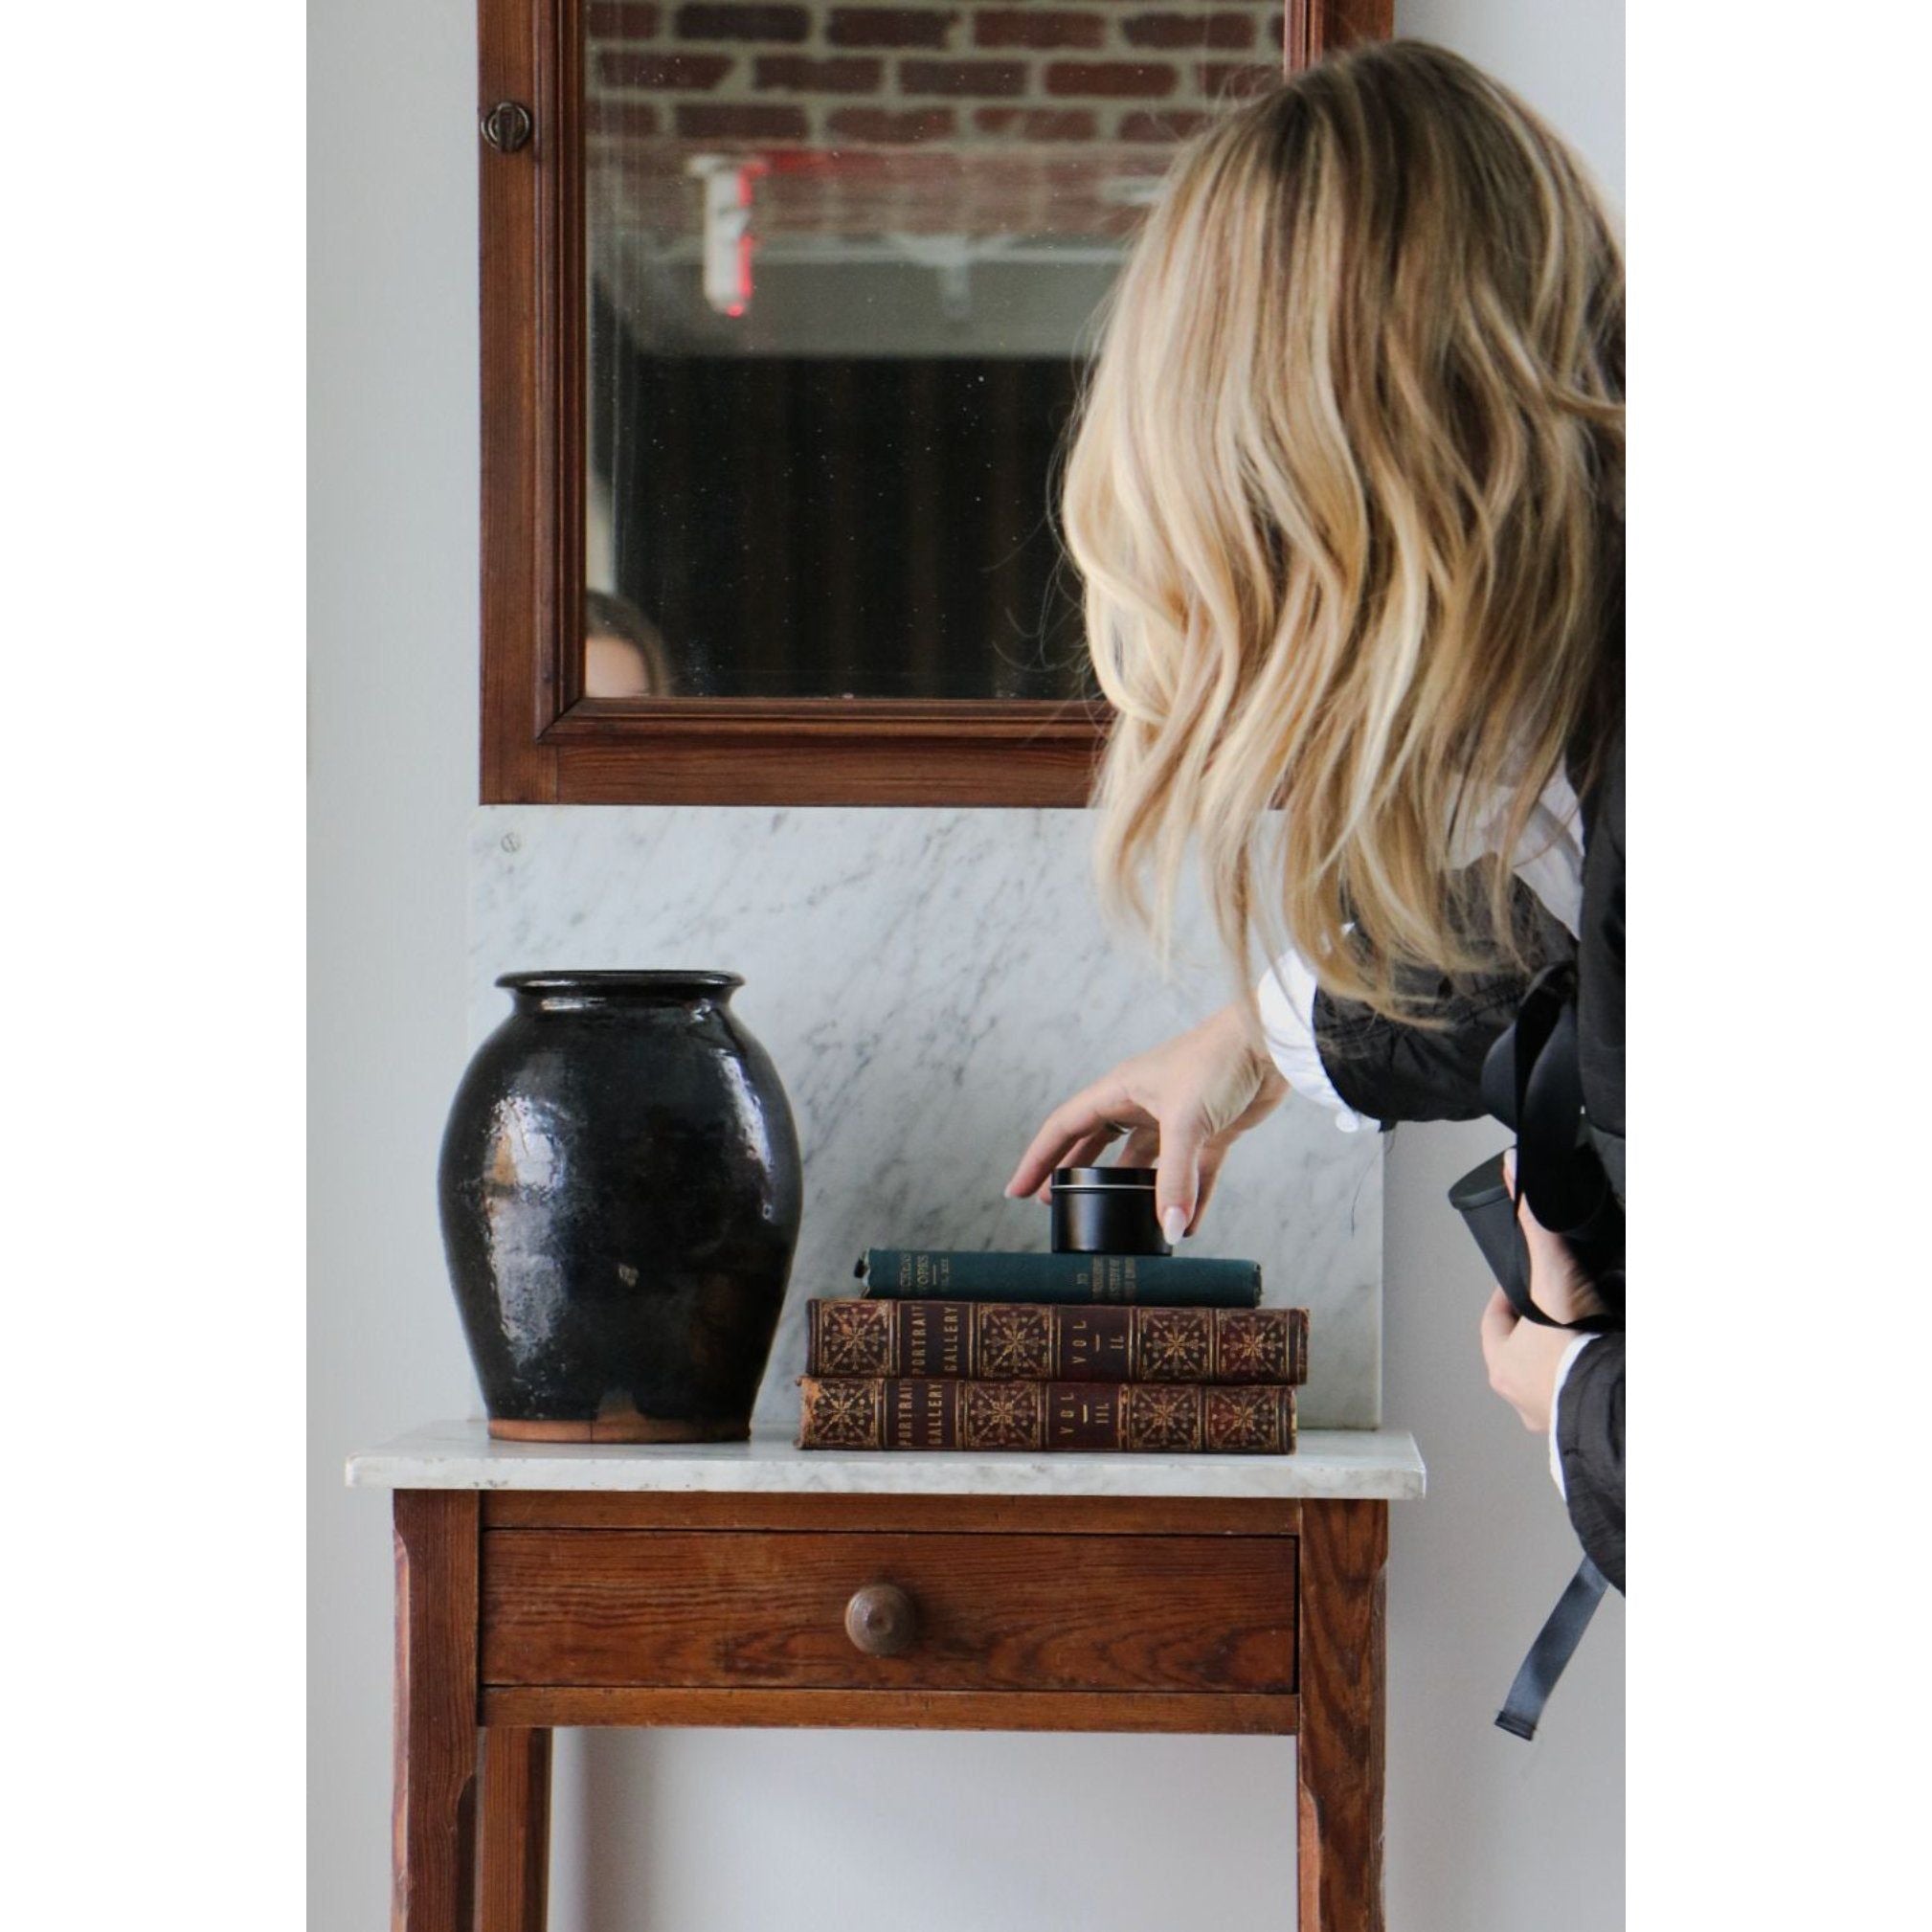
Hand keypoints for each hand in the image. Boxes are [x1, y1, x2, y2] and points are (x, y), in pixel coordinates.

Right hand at [1004, 1004, 1288, 1241]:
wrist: (1270, 1042)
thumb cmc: (1218, 1062)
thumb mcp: (1187, 1123)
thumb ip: (1175, 1180)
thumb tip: (1170, 1231)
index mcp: (1120, 1090)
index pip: (1064, 1127)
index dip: (1037, 1159)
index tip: (1015, 1191)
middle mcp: (1142, 1103)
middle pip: (1094, 1145)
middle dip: (1073, 1175)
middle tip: (1054, 1207)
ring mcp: (1176, 1118)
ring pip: (1141, 1162)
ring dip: (1129, 1191)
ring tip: (1114, 1222)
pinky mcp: (1211, 1131)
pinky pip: (1190, 1173)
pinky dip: (1186, 1199)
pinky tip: (1183, 1227)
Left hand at [1478, 1151, 1606, 1433]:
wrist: (1613, 1399)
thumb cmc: (1574, 1345)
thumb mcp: (1552, 1272)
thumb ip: (1534, 1222)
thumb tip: (1511, 1169)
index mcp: (1501, 1365)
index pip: (1494, 1324)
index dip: (1506, 1300)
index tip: (1520, 1286)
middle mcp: (1519, 1397)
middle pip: (1522, 1355)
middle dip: (1539, 1332)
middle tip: (1562, 1311)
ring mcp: (1552, 1418)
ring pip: (1550, 1382)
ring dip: (1564, 1362)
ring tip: (1588, 1337)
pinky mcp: (1583, 1428)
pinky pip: (1581, 1402)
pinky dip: (1589, 1385)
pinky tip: (1605, 1368)